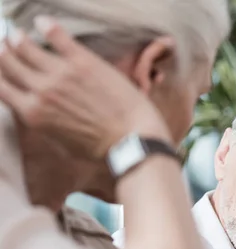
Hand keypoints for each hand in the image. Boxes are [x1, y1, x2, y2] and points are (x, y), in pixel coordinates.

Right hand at [0, 16, 170, 159]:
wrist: (130, 138)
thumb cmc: (100, 148)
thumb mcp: (62, 144)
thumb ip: (44, 125)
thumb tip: (35, 114)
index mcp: (33, 114)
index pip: (1, 87)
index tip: (0, 68)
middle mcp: (41, 91)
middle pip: (10, 63)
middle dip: (4, 53)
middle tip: (3, 46)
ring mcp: (61, 74)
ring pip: (28, 48)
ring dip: (18, 39)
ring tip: (16, 34)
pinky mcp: (83, 62)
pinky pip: (58, 37)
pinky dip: (48, 27)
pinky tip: (42, 22)